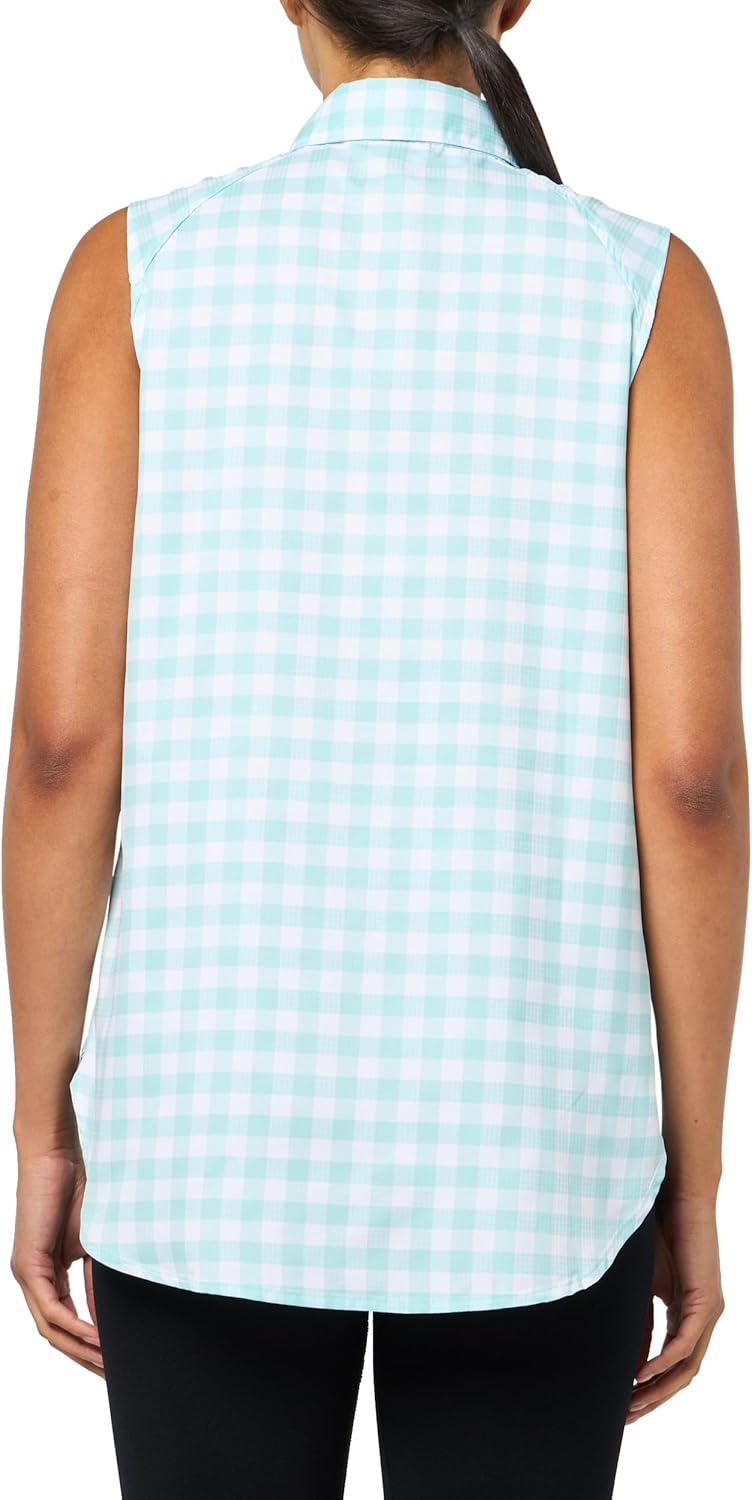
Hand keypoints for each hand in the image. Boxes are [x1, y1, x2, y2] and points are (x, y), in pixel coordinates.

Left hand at [10, 1133, 103, 1376]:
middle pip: (54, 1335)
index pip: (64, 1323)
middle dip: (83, 1358)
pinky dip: (72, 1325)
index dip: (86, 1346)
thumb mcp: (95, 1245)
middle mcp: (32, 1280)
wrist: (58, 1156)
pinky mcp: (27, 1265)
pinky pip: (50, 1308)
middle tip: (112, 1375)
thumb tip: (107, 1317)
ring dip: (79, 1349)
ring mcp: (26, 1274)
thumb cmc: (76, 1189)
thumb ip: (97, 1280)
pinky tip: (94, 1337)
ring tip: (107, 1362)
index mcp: (47, 1275)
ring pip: (49, 1328)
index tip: (113, 1361)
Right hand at [626, 1188, 723, 1422]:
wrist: (676, 1196)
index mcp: (688, 1314)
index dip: (650, 1388)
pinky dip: (663, 1362)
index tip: (624, 1405)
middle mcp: (703, 1319)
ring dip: (658, 1389)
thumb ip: (639, 1322)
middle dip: (653, 1399)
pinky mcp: (706, 1301)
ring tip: (632, 1404)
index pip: (672, 1364)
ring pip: (687, 1366)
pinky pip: (685, 1343)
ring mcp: (708, 1312)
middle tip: (625, 1417)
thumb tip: (630, 1362)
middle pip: (682, 1374)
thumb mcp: (642, 1286)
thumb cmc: (659, 1231)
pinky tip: (642, 1374)